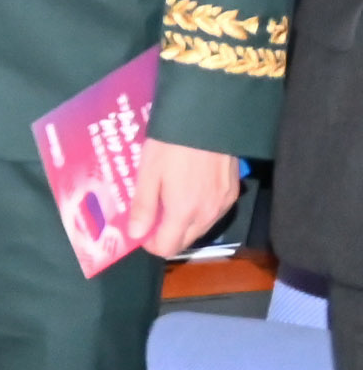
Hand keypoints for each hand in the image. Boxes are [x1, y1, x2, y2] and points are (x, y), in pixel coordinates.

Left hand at [123, 137, 247, 262]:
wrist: (207, 121)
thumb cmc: (170, 145)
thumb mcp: (148, 173)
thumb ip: (143, 207)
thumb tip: (136, 235)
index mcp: (183, 212)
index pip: (168, 247)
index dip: (151, 244)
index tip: (140, 230)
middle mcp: (207, 215)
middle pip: (185, 240)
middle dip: (166, 235)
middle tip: (151, 214)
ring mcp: (223, 205)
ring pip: (200, 228)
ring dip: (182, 223)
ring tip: (167, 200)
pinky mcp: (233, 193)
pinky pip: (213, 214)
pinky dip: (198, 211)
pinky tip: (188, 192)